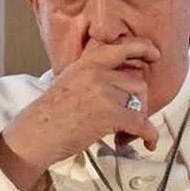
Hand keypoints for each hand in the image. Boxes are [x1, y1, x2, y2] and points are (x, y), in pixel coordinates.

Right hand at [0, 38, 161, 190]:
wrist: (35, 133)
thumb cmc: (50, 114)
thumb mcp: (70, 82)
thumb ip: (93, 77)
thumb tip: (121, 84)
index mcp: (87, 63)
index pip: (121, 47)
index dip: (142, 48)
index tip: (154, 54)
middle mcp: (97, 73)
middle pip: (138, 83)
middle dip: (140, 104)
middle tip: (130, 120)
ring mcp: (103, 92)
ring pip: (141, 103)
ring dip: (140, 120)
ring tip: (126, 133)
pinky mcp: (109, 113)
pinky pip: (142, 123)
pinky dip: (149, 136)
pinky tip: (147, 143)